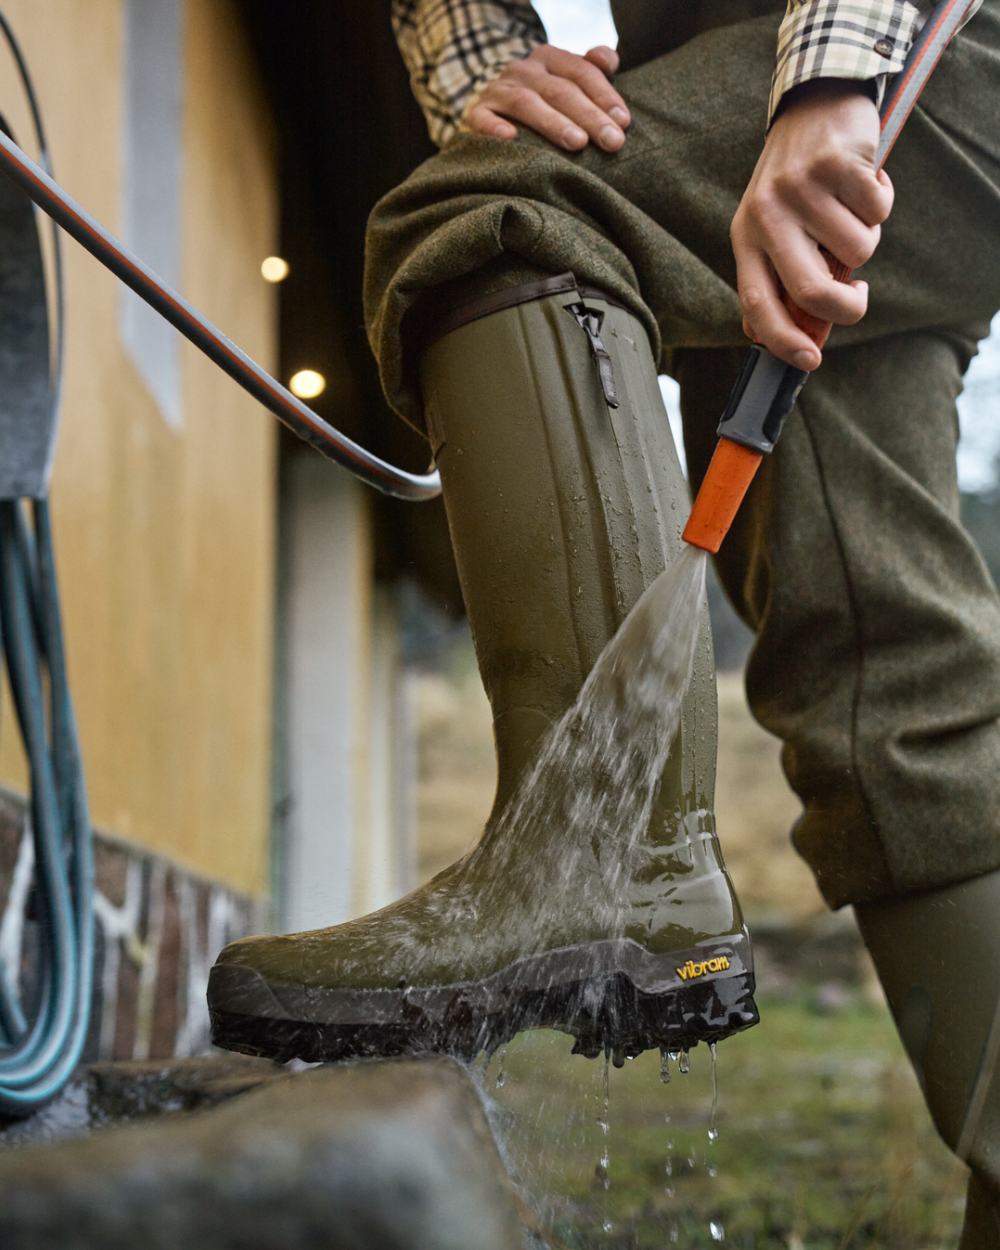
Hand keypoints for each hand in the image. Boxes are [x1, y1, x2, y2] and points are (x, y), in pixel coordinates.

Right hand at [463, 44, 630, 152]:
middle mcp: (523, 70)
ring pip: (526, 102)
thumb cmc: (541, 103)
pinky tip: (511, 139)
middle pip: (560, 90)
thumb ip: (591, 70)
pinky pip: (483, 119)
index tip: (624, 123)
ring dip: (553, 123)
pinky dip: (495, 128)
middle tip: (612, 142)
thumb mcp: (566, 82)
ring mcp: (498, 90)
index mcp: (549, 59)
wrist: (490, 110)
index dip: (604, 95)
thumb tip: (610, 61)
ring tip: (577, 143)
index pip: (581, 72)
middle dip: (589, 116)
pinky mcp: (476, 113)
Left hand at [730, 80, 894, 369]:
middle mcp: (766, 215)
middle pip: (810, 290)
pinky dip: (882, 201)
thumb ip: (784, 279)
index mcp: (746, 238)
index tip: (809, 361)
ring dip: (867, 237)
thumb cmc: (797, 184)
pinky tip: (865, 181)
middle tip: (858, 297)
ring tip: (850, 210)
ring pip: (856, 249)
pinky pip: (877, 210)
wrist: (813, 105)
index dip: (782, 340)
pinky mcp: (835, 163)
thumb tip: (803, 337)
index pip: (757, 303)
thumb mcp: (776, 230)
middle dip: (845, 307)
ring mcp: (799, 189)